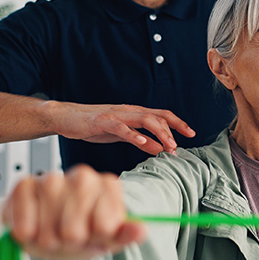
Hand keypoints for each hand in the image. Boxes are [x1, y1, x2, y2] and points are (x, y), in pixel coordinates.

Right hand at [3, 165, 147, 259]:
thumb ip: (124, 235)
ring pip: (50, 222)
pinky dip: (27, 229)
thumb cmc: (83, 234)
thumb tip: (141, 231)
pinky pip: (25, 213)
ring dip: (48, 238)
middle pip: (75, 228)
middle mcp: (82, 177)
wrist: (52, 235)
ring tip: (52, 235)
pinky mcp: (25, 185)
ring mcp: (53, 179)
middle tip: (71, 238)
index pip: (105, 225)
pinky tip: (31, 230)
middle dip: (71, 241)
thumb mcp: (107, 239)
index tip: (95, 236)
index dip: (96, 239)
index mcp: (108, 186)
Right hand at [45, 101, 195, 155]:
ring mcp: (116, 114)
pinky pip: (121, 127)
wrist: (67, 117)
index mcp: (134, 113)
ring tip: (167, 146)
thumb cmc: (94, 125)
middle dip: (172, 130)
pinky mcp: (102, 121)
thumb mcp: (121, 136)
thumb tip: (160, 148)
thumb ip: (141, 141)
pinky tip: (142, 143)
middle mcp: (128, 111)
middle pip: (156, 116)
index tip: (192, 133)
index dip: (178, 123)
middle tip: (179, 146)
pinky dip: (133, 135)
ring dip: (158, 133)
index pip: (161, 115)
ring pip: (143, 119)